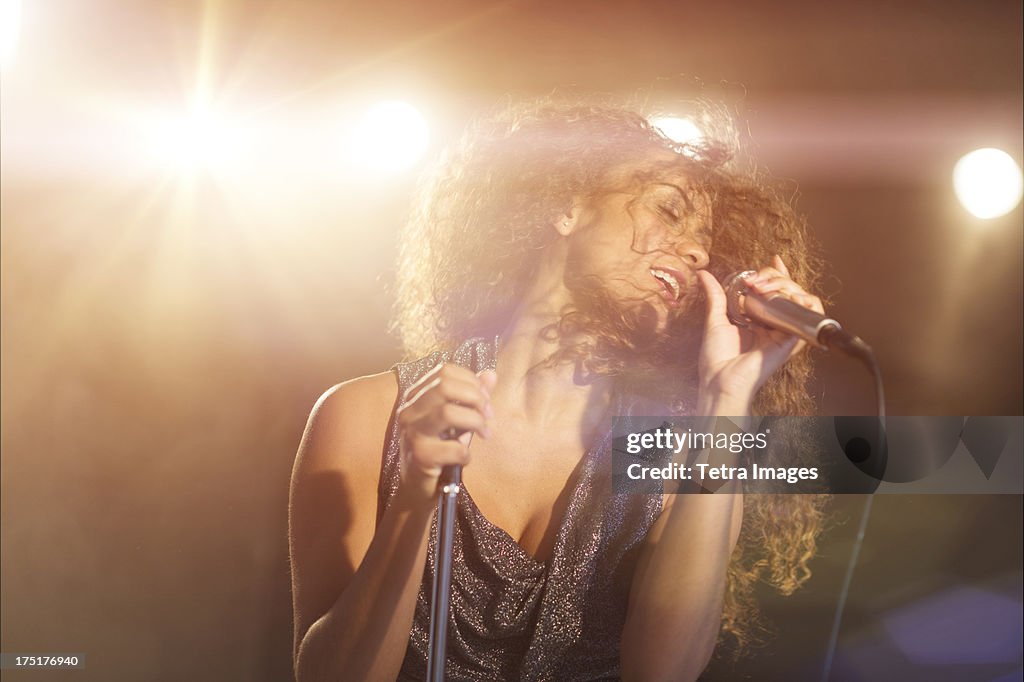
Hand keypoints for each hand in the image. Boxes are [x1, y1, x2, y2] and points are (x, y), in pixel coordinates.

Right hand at [396, 363, 496, 500]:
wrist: (417, 488)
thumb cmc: (438, 450)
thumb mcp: (456, 420)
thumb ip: (471, 396)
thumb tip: (490, 375)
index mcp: (416, 396)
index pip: (445, 371)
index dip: (471, 381)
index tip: (485, 399)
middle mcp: (409, 410)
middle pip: (445, 385)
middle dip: (476, 398)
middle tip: (488, 416)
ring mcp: (411, 433)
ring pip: (448, 412)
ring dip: (475, 422)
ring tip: (484, 434)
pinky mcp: (419, 456)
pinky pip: (453, 448)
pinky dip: (467, 453)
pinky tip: (464, 458)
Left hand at [695, 255, 822, 412]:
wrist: (721, 379)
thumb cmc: (717, 358)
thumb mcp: (715, 320)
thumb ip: (715, 296)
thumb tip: (704, 274)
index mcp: (759, 319)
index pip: (775, 291)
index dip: (778, 274)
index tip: (773, 259)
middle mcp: (774, 324)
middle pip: (788, 290)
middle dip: (775, 277)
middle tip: (754, 281)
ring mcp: (785, 331)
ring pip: (801, 299)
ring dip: (788, 286)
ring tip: (766, 288)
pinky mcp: (792, 339)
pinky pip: (810, 316)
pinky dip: (807, 302)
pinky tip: (793, 296)